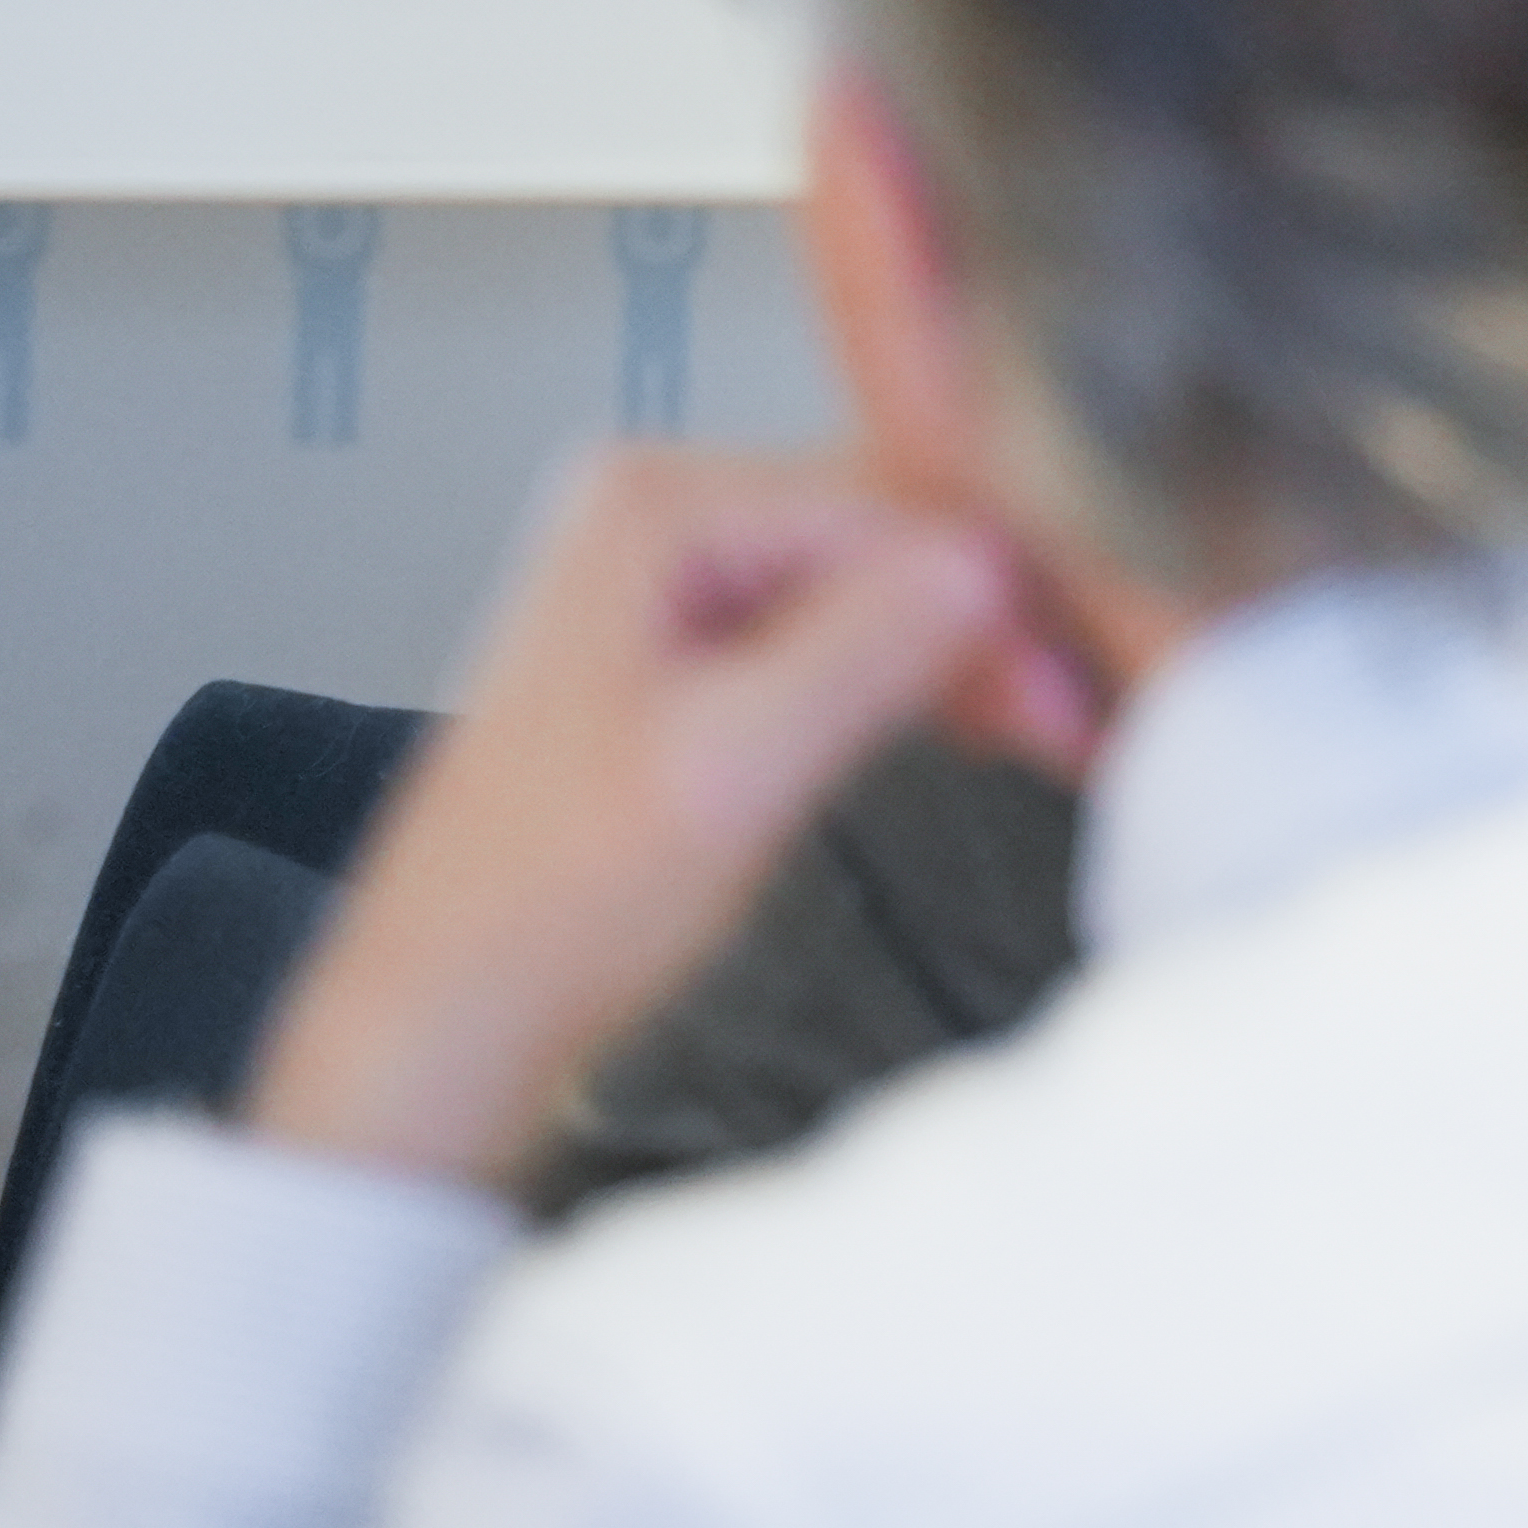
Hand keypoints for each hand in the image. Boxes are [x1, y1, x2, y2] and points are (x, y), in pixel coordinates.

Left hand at [245, 449, 1019, 1189]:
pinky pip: (834, 631)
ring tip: (1052, 735)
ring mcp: (667, 579)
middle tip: (1087, 717)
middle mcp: (656, 512)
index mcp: (653, 504)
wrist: (440, 1025)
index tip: (1087, 681)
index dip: (1006, 589)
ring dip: (970, 654)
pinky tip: (975, 731)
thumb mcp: (734, 770)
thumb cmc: (548, 909)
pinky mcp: (682, 649)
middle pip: (890, 531)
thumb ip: (867, 651)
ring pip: (877, 584)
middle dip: (1000, 619)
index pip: (893, 502)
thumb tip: (993, 560)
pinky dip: (912, 680)